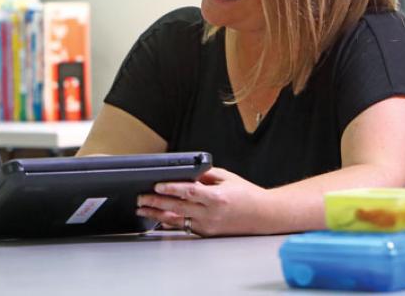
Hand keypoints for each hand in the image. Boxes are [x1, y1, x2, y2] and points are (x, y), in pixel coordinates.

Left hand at [136, 167, 270, 235]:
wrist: (263, 216)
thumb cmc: (246, 194)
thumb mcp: (226, 177)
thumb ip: (204, 174)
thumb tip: (185, 171)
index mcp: (216, 197)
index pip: (189, 192)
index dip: (171, 188)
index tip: (157, 186)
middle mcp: (211, 213)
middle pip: (178, 207)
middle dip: (156, 203)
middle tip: (141, 198)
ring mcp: (207, 225)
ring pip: (177, 220)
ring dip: (157, 215)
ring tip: (142, 210)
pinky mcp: (206, 233)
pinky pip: (184, 227)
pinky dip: (169, 222)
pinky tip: (157, 218)